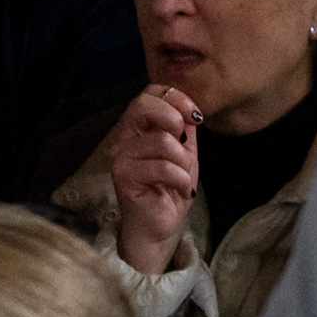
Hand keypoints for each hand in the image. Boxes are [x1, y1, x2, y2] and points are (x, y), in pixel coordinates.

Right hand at [105, 85, 204, 274]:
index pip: (150, 92)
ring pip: (163, 142)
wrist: (161, 223)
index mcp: (137, 126)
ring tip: (181, 177)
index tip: (195, 117)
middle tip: (184, 144)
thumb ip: (184, 127)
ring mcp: (120, 157)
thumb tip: (189, 108)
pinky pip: (163, 168)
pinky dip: (181, 180)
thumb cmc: (171, 185)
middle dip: (174, 119)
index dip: (177, 97)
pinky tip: (179, 190)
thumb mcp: (185, 150)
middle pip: (143, 105)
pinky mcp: (123, 177)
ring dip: (184, 163)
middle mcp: (123, 137)